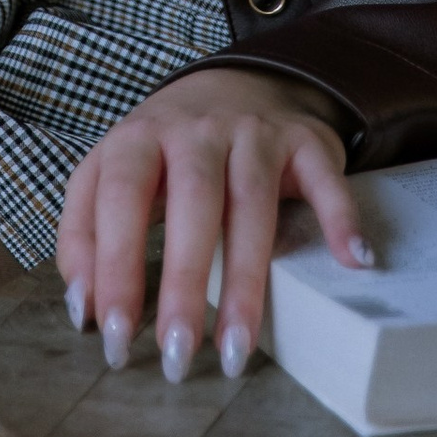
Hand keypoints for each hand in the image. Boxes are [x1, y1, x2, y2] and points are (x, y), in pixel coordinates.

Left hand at [55, 65, 366, 385]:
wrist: (238, 82)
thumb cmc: (167, 151)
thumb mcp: (110, 173)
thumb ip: (86, 233)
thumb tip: (84, 307)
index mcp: (140, 137)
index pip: (120, 199)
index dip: (115, 266)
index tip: (114, 334)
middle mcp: (197, 129)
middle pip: (192, 206)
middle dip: (182, 285)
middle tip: (176, 354)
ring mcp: (255, 132)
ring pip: (253, 206)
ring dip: (245, 282)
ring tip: (234, 350)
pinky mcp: (305, 141)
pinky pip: (325, 178)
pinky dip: (340, 217)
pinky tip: (352, 262)